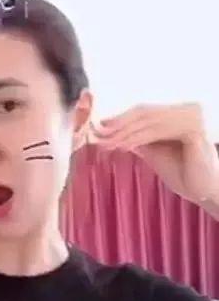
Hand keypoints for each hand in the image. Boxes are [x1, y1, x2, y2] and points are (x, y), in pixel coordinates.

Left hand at [91, 102, 218, 203]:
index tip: (98, 129)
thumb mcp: (154, 151)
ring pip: (149, 122)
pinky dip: (138, 138)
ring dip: (124, 133)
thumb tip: (111, 130)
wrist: (205, 192)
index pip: (144, 112)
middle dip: (118, 125)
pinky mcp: (194, 128)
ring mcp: (194, 115)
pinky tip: (122, 146)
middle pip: (145, 113)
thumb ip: (138, 138)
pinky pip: (159, 132)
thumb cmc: (183, 173)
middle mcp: (188, 108)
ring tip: (105, 142)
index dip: (120, 120)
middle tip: (96, 133)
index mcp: (179, 111)